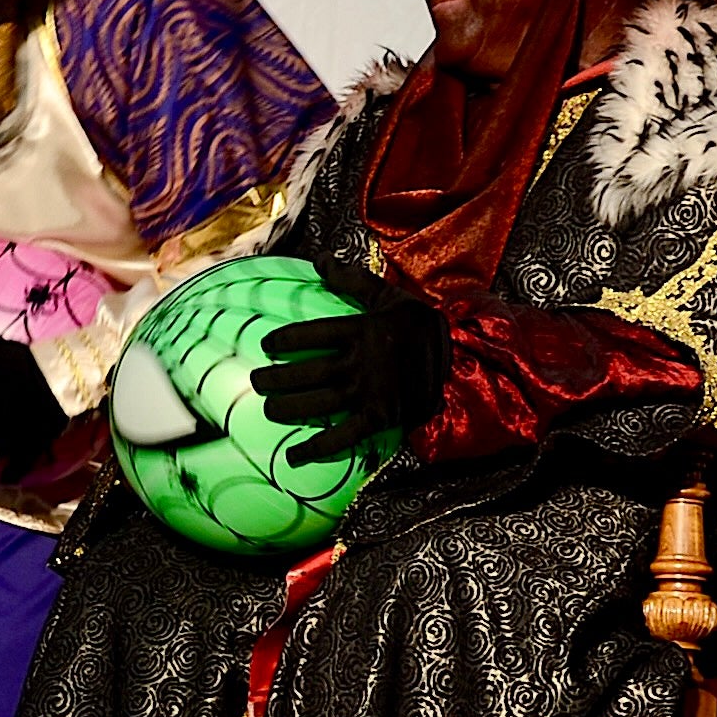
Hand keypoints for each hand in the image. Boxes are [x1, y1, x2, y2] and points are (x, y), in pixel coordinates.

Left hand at [251, 260, 445, 448]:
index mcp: (364, 329)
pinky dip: (317, 448)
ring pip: (320, 403)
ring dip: (288, 408)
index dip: (285, 341)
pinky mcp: (380, 418)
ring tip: (268, 408)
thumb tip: (320, 260)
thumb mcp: (389, 296)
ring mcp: (371, 392)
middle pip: (309, 372)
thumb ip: (352, 280)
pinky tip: (293, 456)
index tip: (267, 346)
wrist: (460, 359)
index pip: (313, 333)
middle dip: (276, 379)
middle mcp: (364, 362)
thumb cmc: (419, 326)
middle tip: (257, 381)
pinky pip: (344, 436)